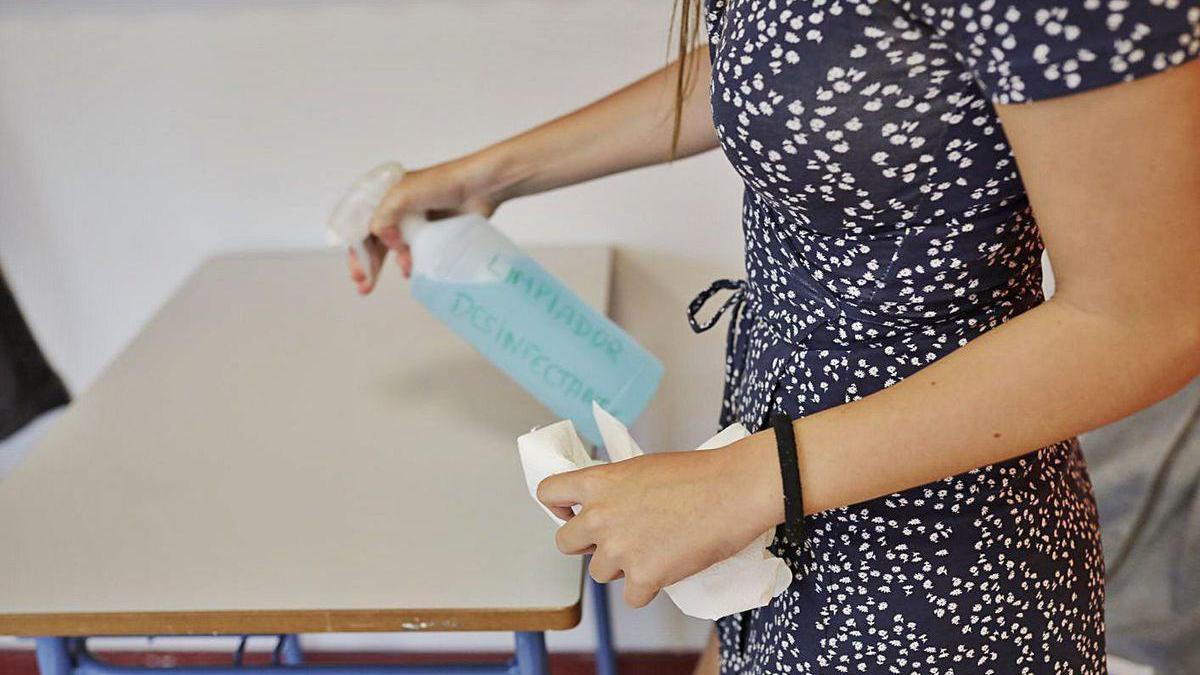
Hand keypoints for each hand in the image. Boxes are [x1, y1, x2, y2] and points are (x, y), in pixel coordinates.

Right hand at [348, 155, 503, 293]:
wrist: (478, 187)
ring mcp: (415, 224)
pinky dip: (413, 263)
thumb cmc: (440, 184)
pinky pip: (416, 254)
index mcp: (383, 197)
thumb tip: (384, 241)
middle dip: (368, 265)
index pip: (360, 226)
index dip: (356, 249)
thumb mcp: (401, 195)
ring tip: (406, 268)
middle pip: (374, 242)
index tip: (357, 271)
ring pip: (396, 251)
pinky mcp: (432, 235)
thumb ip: (383, 218)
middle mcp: (396, 211)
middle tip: (364, 286)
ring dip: (396, 262)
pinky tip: (415, 267)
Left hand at [536, 437, 779, 607]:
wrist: (733, 491)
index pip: (548, 493)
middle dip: (587, 544)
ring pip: (600, 572)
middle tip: (617, 538)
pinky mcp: (643, 577)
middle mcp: (599, 517)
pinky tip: (667, 569)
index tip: (572, 512)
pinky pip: (631, 596)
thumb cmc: (697, 475)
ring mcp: (619, 550)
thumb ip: (614, 489)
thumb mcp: (641, 468)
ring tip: (653, 549)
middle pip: (565, 543)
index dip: (559, 506)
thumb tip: (605, 508)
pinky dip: (648, 588)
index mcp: (597, 483)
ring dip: (621, 567)